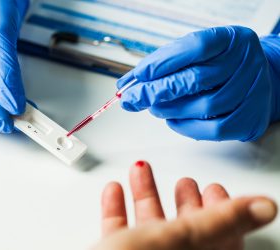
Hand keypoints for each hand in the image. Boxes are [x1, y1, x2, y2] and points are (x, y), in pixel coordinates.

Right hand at [92, 161, 276, 249]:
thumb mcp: (178, 239)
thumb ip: (221, 221)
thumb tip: (264, 206)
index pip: (223, 238)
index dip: (223, 209)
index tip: (215, 187)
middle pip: (185, 230)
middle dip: (182, 199)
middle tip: (186, 182)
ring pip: (149, 225)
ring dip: (145, 193)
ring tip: (142, 171)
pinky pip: (119, 229)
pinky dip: (116, 208)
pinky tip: (114, 192)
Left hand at [118, 26, 279, 140]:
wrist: (255, 80)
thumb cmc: (217, 65)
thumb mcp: (193, 54)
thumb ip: (163, 64)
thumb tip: (128, 84)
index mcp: (230, 40)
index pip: (195, 47)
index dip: (163, 62)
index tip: (139, 75)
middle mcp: (246, 63)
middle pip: (196, 79)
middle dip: (157, 91)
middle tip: (132, 98)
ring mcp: (253, 92)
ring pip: (204, 106)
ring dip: (170, 110)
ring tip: (154, 108)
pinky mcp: (251, 119)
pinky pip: (214, 129)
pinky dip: (186, 127)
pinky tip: (173, 120)